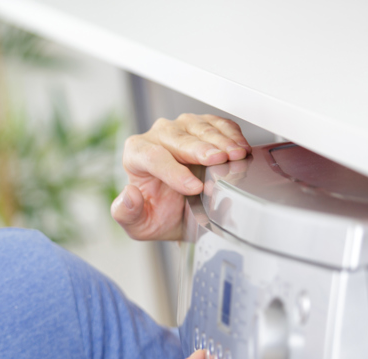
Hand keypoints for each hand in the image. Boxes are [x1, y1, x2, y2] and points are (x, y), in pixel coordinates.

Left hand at [112, 115, 250, 240]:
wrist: (181, 213)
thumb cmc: (158, 215)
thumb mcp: (138, 224)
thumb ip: (126, 213)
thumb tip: (129, 195)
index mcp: (135, 155)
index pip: (152, 158)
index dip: (174, 172)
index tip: (194, 188)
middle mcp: (156, 137)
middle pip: (178, 138)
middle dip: (201, 149)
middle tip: (221, 160)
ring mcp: (180, 128)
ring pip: (199, 127)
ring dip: (221, 141)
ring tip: (236, 155)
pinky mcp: (202, 126)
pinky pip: (217, 124)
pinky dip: (231, 135)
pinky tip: (241, 148)